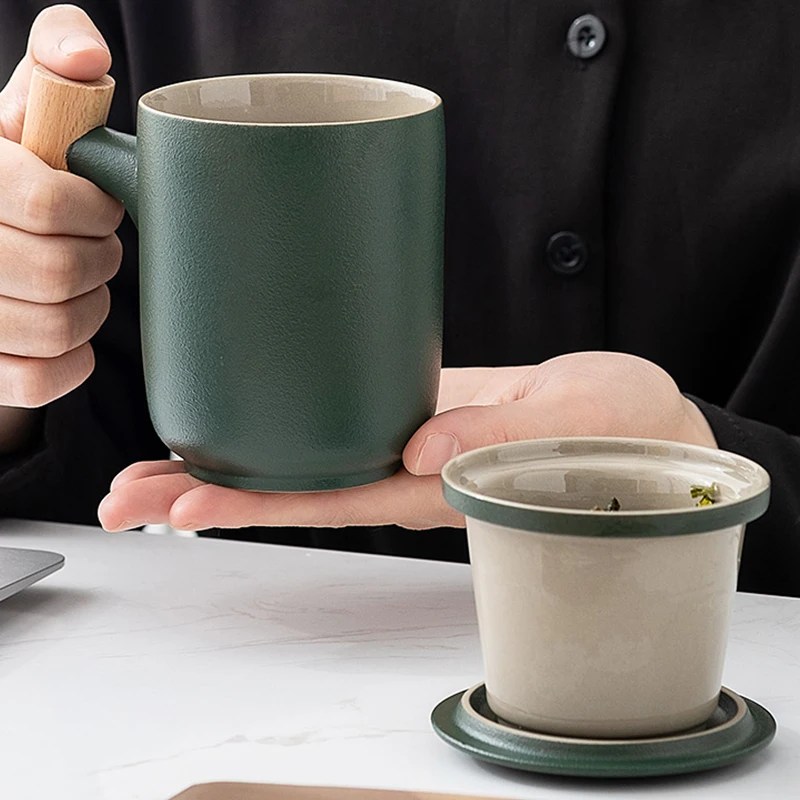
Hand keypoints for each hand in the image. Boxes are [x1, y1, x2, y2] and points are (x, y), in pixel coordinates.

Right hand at [0, 5, 122, 452]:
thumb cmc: (16, 172)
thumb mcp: (28, 112)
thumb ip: (57, 72)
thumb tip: (88, 56)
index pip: (45, 204)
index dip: (95, 209)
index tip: (100, 204)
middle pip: (58, 272)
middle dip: (100, 258)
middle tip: (98, 246)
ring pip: (56, 329)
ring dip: (92, 308)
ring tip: (85, 285)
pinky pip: (43, 380)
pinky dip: (73, 359)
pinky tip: (71, 330)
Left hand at [98, 352, 716, 531]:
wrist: (629, 415)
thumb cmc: (615, 427)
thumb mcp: (568, 425)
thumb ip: (497, 437)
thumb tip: (418, 446)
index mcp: (440, 485)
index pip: (332, 500)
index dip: (256, 504)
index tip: (183, 504)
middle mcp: (410, 472)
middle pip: (297, 491)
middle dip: (211, 494)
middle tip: (127, 496)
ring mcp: (408, 441)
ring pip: (308, 460)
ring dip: (231, 462)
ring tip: (152, 467)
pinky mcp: (413, 406)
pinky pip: (339, 421)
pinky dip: (282, 422)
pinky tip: (243, 414)